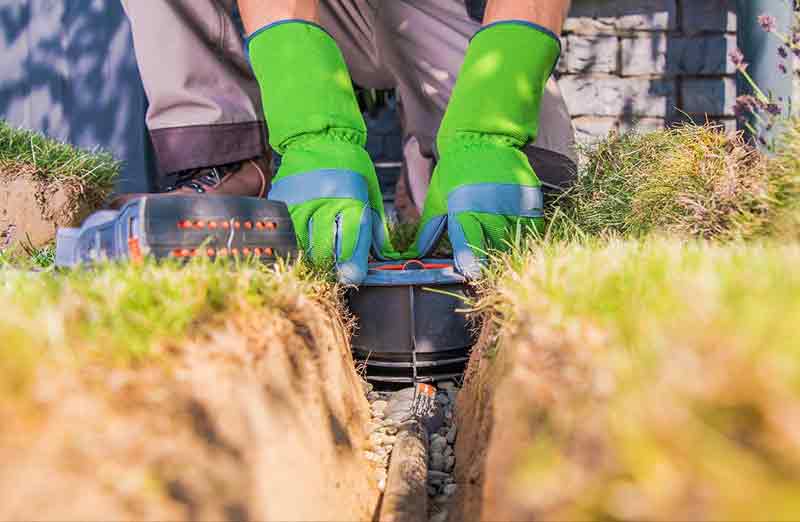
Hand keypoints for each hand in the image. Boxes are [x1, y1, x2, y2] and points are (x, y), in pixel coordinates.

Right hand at [248, 20, 398, 282]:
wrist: (320, 136)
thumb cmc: (352, 164)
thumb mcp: (371, 190)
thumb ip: (377, 223)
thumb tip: (384, 255)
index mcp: (352, 200)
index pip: (353, 242)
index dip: (354, 266)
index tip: (354, 278)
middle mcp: (326, 203)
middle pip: (328, 248)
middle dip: (334, 267)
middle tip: (337, 276)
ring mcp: (303, 203)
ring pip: (304, 243)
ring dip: (313, 260)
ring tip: (319, 268)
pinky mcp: (285, 201)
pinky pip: (287, 231)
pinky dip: (294, 245)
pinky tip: (300, 253)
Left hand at [405, 21, 559, 277]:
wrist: (483, 138)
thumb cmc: (455, 171)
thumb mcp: (437, 197)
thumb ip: (430, 227)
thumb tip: (418, 254)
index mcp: (464, 207)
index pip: (468, 242)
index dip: (470, 261)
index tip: (470, 273)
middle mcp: (490, 206)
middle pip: (495, 245)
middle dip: (490, 261)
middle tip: (487, 272)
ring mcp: (512, 202)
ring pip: (515, 239)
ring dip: (508, 251)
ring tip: (503, 261)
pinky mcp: (529, 197)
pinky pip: (531, 226)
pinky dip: (525, 237)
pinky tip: (518, 243)